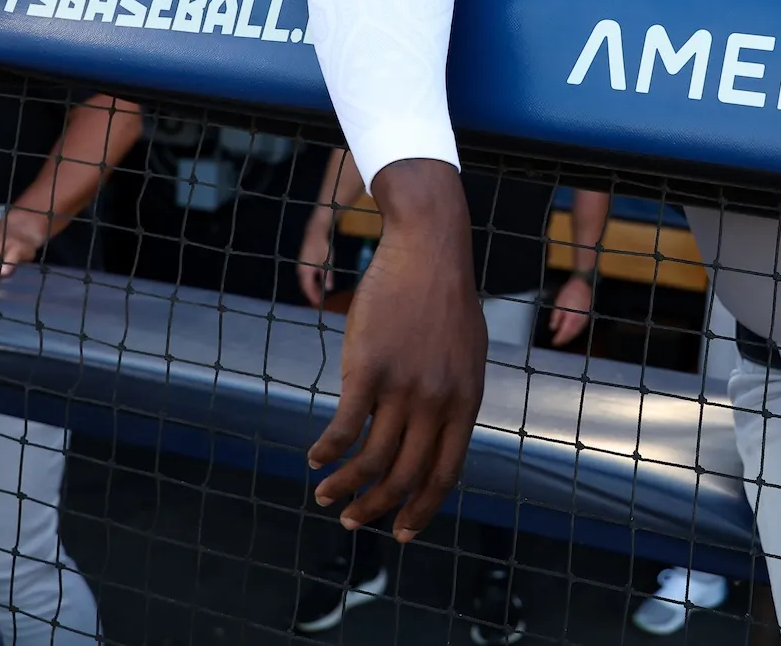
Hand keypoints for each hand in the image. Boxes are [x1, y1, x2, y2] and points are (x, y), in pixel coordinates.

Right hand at [298, 213, 334, 309]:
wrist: (315, 232)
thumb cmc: (322, 247)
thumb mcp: (327, 263)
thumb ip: (327, 276)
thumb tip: (328, 289)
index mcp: (305, 272)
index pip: (307, 288)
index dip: (313, 297)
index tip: (318, 304)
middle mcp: (300, 270)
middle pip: (305, 286)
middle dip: (312, 294)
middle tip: (319, 301)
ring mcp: (301, 266)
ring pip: (306, 281)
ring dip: (312, 288)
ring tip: (319, 294)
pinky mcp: (303, 262)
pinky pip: (306, 276)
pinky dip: (311, 281)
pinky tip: (318, 283)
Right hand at [308, 160, 486, 541]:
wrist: (428, 248)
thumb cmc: (444, 299)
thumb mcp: (465, 355)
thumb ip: (452, 398)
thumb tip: (430, 437)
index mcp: (465, 401)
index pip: (445, 473)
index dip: (422, 510)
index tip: (401, 531)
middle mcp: (437, 401)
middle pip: (405, 476)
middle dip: (376, 509)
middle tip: (353, 522)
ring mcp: (403, 386)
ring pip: (371, 460)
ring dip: (345, 487)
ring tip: (326, 496)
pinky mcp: (368, 368)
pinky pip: (344, 428)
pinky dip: (327, 452)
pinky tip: (315, 458)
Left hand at [548, 274, 593, 346]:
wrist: (583, 284)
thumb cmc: (569, 291)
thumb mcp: (559, 303)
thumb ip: (556, 317)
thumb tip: (553, 328)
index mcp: (572, 317)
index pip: (565, 331)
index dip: (559, 338)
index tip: (554, 342)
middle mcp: (580, 320)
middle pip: (572, 333)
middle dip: (565, 339)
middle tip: (557, 342)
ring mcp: (585, 318)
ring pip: (577, 331)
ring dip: (570, 336)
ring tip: (563, 339)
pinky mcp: (587, 316)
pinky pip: (581, 327)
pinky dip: (575, 331)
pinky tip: (571, 331)